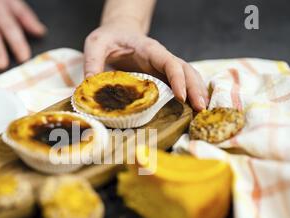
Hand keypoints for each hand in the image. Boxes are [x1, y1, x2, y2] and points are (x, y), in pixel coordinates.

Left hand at [84, 21, 207, 110]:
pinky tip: (193, 110)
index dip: (178, 79)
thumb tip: (88, 87)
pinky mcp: (162, 77)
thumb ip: (92, 63)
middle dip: (195, 89)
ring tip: (201, 113)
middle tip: (201, 110)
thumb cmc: (108, 37)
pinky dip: (189, 95)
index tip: (181, 97)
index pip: (170, 62)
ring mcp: (164, 68)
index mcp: (149, 49)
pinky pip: (181, 84)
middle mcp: (161, 58)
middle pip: (186, 71)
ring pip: (188, 77)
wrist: (117, 32)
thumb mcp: (96, 44)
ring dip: (196, 93)